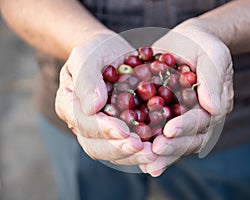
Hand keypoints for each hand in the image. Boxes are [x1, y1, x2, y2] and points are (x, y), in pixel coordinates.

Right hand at [55, 33, 156, 164]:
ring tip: (153, 154)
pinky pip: (125, 147)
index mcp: (69, 105)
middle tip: (144, 149)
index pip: (84, 123)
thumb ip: (86, 78)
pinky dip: (140, 152)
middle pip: (95, 145)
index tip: (125, 131)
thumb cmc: (96, 50)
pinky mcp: (116, 131)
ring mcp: (98, 130)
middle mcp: (81, 123)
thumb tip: (93, 108)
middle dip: (120, 149)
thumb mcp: (87, 55)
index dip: (104, 130)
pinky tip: (157, 151)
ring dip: (132, 156)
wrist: (110, 53)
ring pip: (110, 152)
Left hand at [139, 18, 233, 175]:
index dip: (186, 127)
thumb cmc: (202, 46)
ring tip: (146, 162)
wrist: (186, 42)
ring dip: (161, 155)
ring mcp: (182, 121)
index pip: (202, 122)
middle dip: (172, 146)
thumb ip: (213, 79)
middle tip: (154, 150)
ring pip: (175, 143)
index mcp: (213, 106)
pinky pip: (159, 136)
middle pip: (189, 140)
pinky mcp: (166, 118)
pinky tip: (139, 161)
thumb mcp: (212, 55)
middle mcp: (199, 119)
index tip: (169, 130)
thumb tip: (214, 109)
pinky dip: (150, 149)